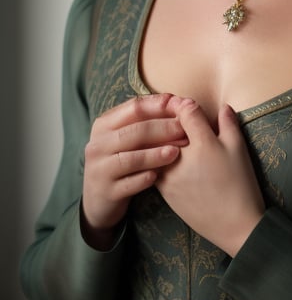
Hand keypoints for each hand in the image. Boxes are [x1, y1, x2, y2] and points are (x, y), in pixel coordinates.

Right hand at [82, 93, 186, 248]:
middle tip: (185, 130)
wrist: (97, 199)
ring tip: (176, 152)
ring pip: (131, 159)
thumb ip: (146, 120)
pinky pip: (128, 184)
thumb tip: (175, 100)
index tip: (180, 105)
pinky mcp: (106, 191)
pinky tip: (159, 176)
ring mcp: (100, 169)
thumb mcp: (126, 137)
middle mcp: (98, 144)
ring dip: (155, 154)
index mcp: (104, 124)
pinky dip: (144, 179)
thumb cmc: (120, 160)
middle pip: (135, 132)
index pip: (134, 108)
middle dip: (163, 129)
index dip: (159, 105)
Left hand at [156, 99, 264, 256]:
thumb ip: (229, 123)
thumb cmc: (241, 185)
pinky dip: (155, 157)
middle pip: (166, 127)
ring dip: (159, 139)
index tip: (187, 105)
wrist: (235, 226)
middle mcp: (181, 157)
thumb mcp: (239, 150)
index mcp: (203, 143)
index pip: (185, 111)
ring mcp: (169, 175)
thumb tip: (223, 106)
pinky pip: (153, 166)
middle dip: (168, 119)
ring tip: (167, 137)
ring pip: (155, 147)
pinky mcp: (164, 191)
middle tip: (173, 115)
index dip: (185, 104)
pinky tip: (164, 157)